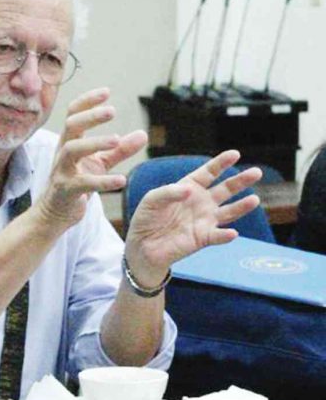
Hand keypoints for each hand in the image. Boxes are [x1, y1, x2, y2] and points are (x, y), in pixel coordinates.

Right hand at [36, 88, 147, 227]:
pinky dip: (103, 181)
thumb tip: (143, 134)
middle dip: (90, 116)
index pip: (73, 113)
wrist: (55, 212)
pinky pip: (83, 183)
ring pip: (72, 149)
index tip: (107, 92)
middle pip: (71, 126)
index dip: (87, 101)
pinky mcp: (66, 190)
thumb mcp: (99, 163)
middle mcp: (63, 152)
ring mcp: (62, 171)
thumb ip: (120, 149)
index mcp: (70, 141)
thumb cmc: (77, 182)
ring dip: (94, 142)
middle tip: (112, 111)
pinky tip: (121, 180)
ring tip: (116, 139)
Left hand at [124, 150, 262, 286]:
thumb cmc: (147, 218)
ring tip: (254, 199)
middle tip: (256, 172)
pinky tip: (232, 233)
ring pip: (229, 212)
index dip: (221, 163)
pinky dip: (225, 235)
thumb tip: (190, 190)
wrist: (143, 245)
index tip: (235, 154)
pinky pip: (217, 236)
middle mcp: (202, 202)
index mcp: (189, 187)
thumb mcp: (152, 199)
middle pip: (225, 189)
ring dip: (242, 206)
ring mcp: (205, 220)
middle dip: (240, 181)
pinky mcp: (203, 238)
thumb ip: (169, 192)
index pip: (208, 173)